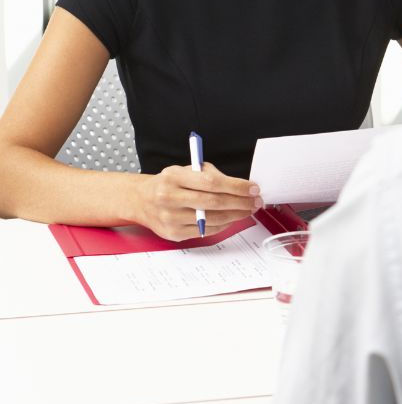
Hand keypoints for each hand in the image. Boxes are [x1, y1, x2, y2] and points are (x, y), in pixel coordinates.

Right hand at [133, 161, 262, 240]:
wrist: (142, 200)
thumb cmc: (170, 183)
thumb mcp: (186, 170)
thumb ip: (210, 175)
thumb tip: (241, 186)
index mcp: (174, 177)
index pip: (212, 182)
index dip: (236, 186)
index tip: (253, 188)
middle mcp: (170, 198)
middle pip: (214, 203)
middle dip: (240, 203)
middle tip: (256, 201)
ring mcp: (171, 218)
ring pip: (211, 219)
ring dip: (235, 215)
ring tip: (248, 210)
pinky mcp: (173, 233)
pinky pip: (204, 231)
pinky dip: (222, 225)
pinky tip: (232, 219)